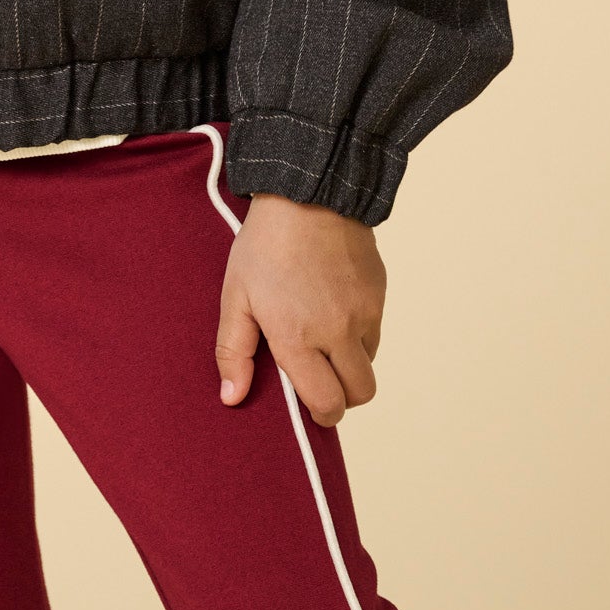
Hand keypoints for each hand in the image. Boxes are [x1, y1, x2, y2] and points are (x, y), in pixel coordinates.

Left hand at [215, 194, 386, 427]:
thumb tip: (231, 397)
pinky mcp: (378, 293)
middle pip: (360, 395)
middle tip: (320, 381)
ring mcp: (364, 312)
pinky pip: (375, 331)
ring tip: (323, 341)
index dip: (320, 414)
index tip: (308, 405)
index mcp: (298, 338)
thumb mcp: (236, 296)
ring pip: (369, 364)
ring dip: (351, 365)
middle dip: (342, 399)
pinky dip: (359, 335)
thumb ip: (233, 351)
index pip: (327, 403)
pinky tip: (334, 310)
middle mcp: (338, 331)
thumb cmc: (264, 246)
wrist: (308, 194)